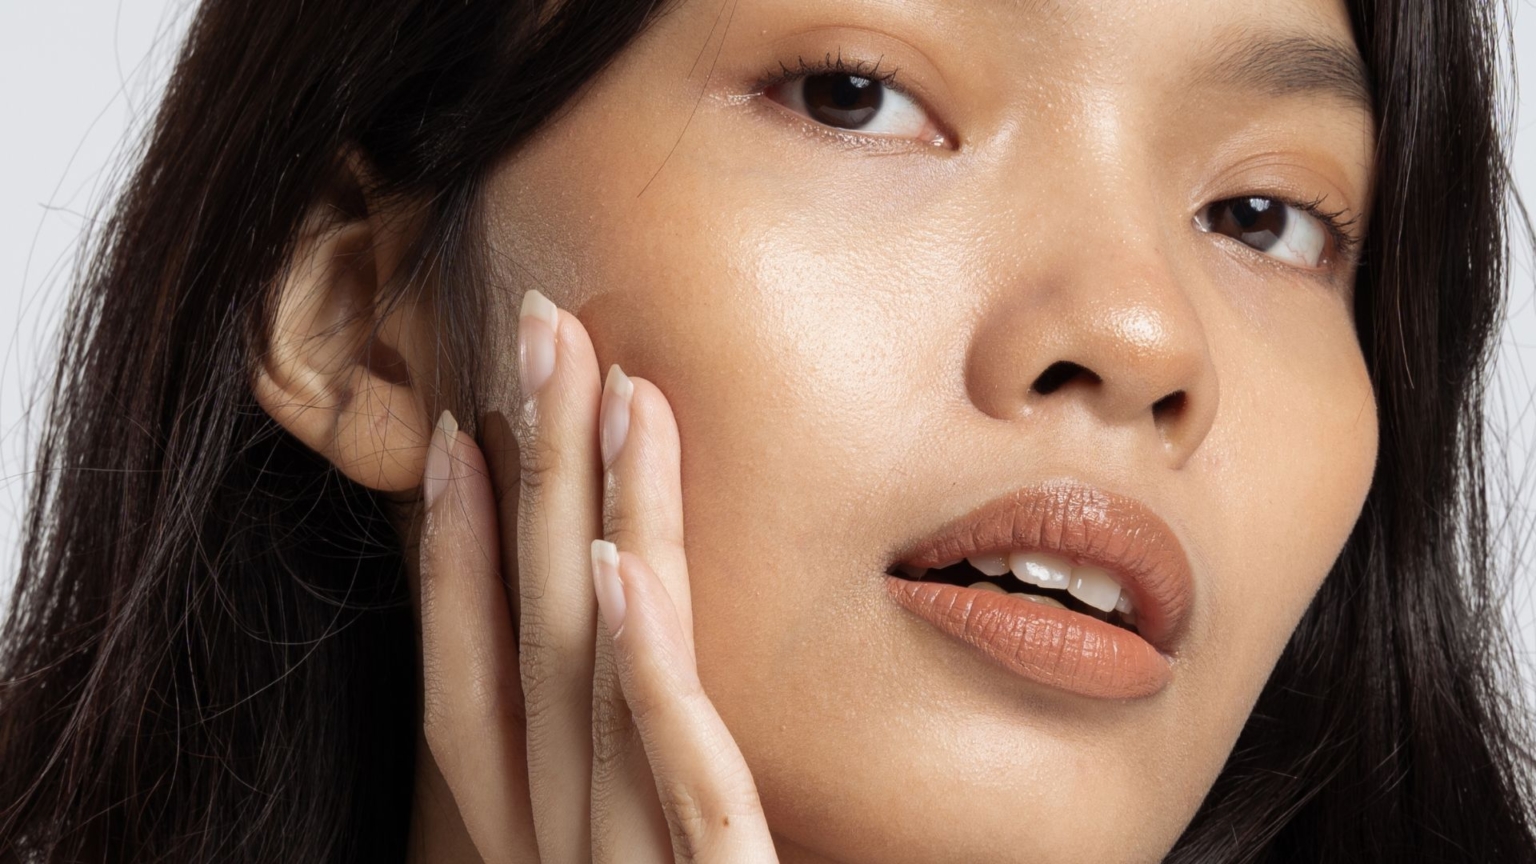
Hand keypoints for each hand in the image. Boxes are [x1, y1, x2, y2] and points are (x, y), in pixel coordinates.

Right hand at [409, 290, 776, 862]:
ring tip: (599, 380)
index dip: (454, 554)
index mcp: (537, 843)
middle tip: (540, 328)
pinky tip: (620, 560)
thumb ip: (639, 789)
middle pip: (528, 638)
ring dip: (586, 515)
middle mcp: (555, 852)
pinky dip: (641, 665)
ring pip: (587, 672)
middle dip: (529, 474)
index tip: (461, 432)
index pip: (471, 685)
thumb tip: (632, 662)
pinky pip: (679, 773)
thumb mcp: (648, 862)